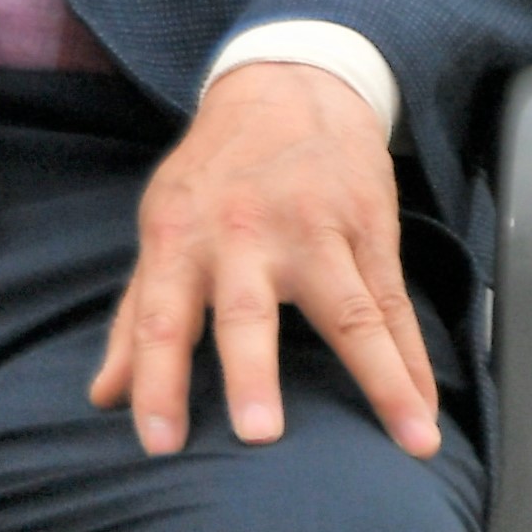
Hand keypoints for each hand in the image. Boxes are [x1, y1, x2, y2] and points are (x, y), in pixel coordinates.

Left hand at [89, 59, 443, 458]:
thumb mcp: (161, 229)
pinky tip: (428, 413)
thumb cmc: (212, 177)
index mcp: (179, 238)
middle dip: (251, 371)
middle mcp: (242, 236)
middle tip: (258, 435)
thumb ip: (135, 317)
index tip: (156, 442)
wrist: (285, 88)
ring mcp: (313, 232)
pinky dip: (414, 364)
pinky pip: (395, 306)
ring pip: (349, 312)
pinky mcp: (369, 230)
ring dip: (381, 379)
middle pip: (247, 312)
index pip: (159, 318)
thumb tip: (103, 397)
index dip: (155, 380)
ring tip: (411, 438)